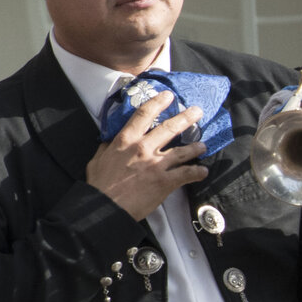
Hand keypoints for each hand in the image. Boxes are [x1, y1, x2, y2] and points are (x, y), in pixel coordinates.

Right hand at [85, 92, 207, 220]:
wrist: (105, 206)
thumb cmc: (100, 184)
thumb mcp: (98, 159)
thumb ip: (108, 147)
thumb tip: (111, 141)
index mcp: (125, 140)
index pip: (144, 114)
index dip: (158, 102)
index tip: (168, 96)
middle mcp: (143, 148)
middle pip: (169, 127)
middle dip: (186, 118)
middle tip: (197, 111)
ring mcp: (156, 164)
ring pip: (182, 151)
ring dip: (196, 147)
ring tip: (204, 145)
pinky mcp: (165, 181)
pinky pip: (187, 174)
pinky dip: (197, 172)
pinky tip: (203, 171)